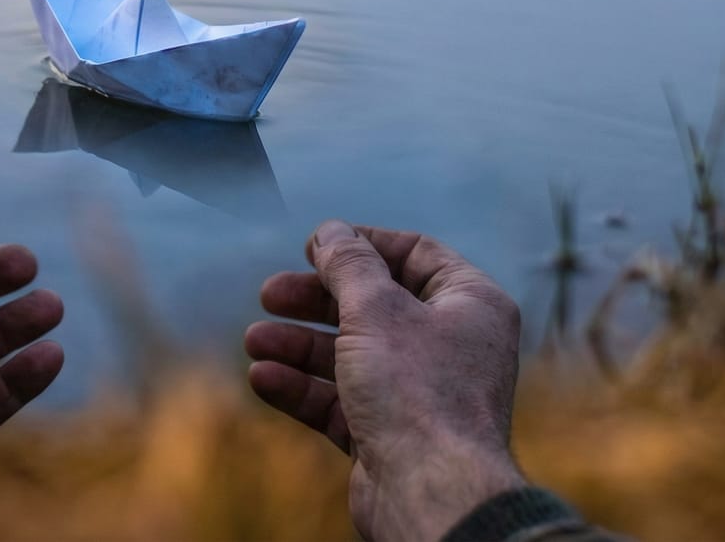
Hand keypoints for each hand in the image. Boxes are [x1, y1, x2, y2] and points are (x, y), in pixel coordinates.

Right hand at [245, 220, 527, 541]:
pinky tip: (263, 378)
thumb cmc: (417, 391)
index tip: (313, 247)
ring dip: (299, 346)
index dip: (361, 245)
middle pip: (374, 306)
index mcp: (470, 304)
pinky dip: (303, 388)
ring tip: (255, 341)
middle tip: (269, 294)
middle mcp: (451, 346)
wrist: (432, 494)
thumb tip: (331, 230)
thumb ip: (348, 263)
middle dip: (316, 300)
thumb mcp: (375, 308)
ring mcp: (421, 394)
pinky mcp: (391, 435)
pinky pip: (342, 402)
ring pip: (351, 356)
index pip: (415, 254)